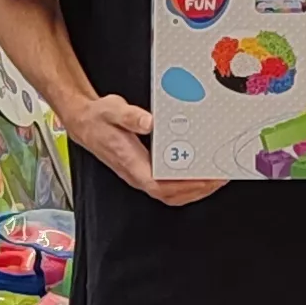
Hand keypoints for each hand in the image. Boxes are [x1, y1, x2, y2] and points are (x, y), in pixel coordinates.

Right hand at [66, 89, 221, 206]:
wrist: (85, 123)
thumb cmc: (99, 119)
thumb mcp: (112, 109)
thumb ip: (131, 116)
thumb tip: (150, 122)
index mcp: (130, 163)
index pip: (158, 185)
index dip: (184, 185)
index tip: (205, 178)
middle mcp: (136, 174)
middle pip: (171, 195)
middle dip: (198, 189)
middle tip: (220, 177)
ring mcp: (141, 175)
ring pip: (171, 194)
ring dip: (195, 190)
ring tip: (216, 179)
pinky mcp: (145, 171)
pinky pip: (169, 187)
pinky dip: (187, 186)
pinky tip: (200, 176)